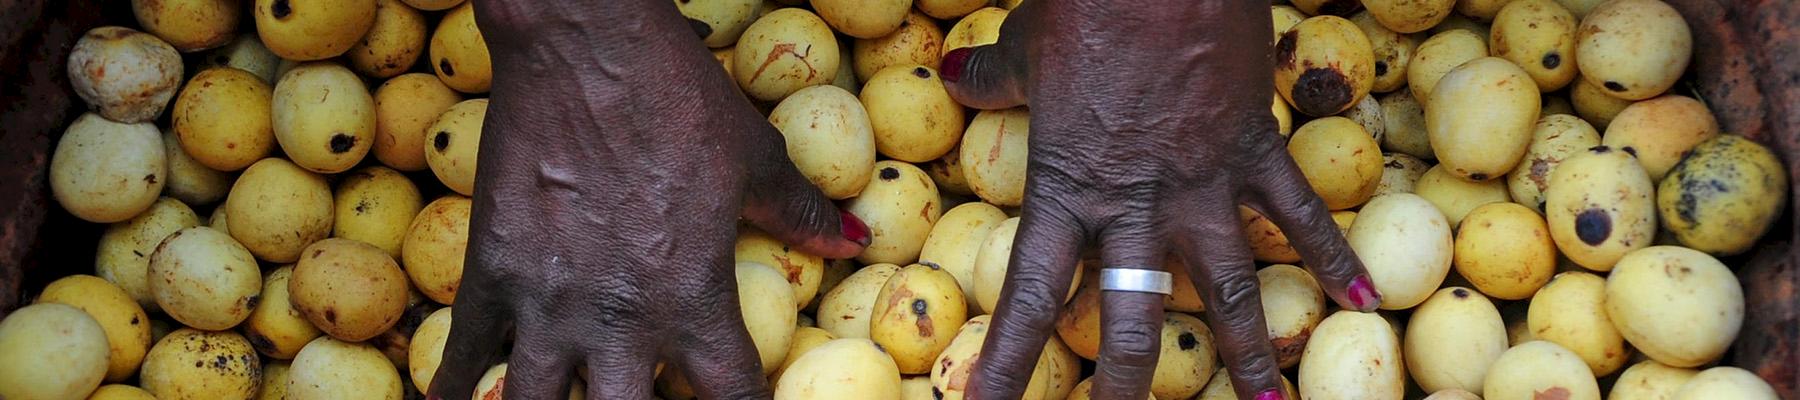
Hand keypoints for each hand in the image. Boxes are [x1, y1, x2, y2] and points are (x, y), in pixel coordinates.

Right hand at [425, 2, 866, 398]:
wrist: (581, 44)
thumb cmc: (675, 95)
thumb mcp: (752, 155)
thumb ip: (798, 212)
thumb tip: (851, 240)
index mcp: (693, 298)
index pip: (730, 398)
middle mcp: (620, 318)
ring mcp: (547, 302)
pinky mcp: (489, 272)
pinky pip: (462, 353)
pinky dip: (457, 387)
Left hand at [941, 2, 1381, 398]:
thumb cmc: (1088, 3)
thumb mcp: (1026, 45)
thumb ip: (993, 77)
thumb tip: (954, 75)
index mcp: (1066, 190)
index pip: (1028, 300)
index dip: (1006, 367)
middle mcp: (1135, 206)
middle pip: (1131, 324)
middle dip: (1127, 390)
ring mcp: (1201, 185)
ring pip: (1228, 292)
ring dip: (1250, 355)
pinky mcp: (1254, 151)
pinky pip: (1300, 214)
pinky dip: (1334, 255)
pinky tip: (1362, 298)